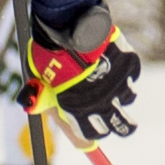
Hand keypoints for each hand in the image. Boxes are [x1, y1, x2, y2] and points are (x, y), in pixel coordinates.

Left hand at [24, 7, 140, 139]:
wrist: (69, 28)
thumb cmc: (50, 57)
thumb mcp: (39, 81)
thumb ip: (40, 98)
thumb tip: (32, 108)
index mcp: (79, 112)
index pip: (90, 136)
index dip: (90, 133)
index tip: (91, 129)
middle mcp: (103, 103)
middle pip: (122, 127)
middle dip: (118, 124)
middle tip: (113, 116)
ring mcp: (119, 84)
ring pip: (128, 97)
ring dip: (121, 93)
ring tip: (109, 82)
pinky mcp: (129, 65)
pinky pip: (132, 74)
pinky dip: (126, 71)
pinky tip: (114, 62)